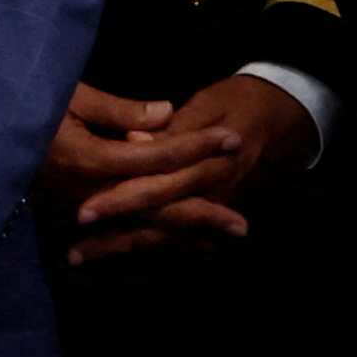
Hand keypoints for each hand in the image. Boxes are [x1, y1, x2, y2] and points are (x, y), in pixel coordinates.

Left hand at [66, 73, 317, 263]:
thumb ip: (174, 128)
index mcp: (207, 164)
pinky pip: (175, 233)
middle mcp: (207, 193)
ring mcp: (209, 206)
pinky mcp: (208, 208)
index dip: (120, 201)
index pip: (155, 187)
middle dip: (113, 237)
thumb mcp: (209, 103)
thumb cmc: (240, 100)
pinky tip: (121, 252)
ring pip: (160, 234)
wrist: (282, 115)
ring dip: (122, 246)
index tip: (84, 213)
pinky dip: (147, 243)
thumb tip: (133, 142)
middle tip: (74, 252)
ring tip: (80, 256)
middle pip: (153, 222)